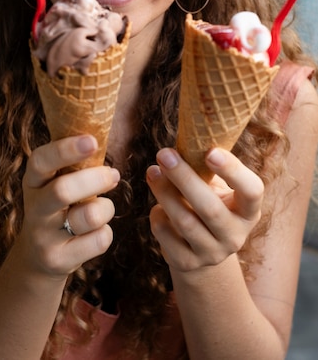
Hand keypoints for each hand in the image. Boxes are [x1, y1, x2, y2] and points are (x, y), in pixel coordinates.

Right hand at [18, 134, 119, 278]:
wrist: (39, 257)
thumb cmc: (59, 207)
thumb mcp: (57, 182)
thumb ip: (75, 164)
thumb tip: (103, 138)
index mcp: (33, 180)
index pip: (41, 161)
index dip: (65, 150)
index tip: (92, 141)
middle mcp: (34, 208)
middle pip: (63, 190)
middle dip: (96, 180)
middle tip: (112, 174)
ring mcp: (43, 236)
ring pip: (89, 216)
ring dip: (106, 208)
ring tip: (102, 207)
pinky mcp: (57, 260)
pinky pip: (98, 241)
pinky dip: (105, 233)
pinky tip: (95, 233)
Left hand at [146, 147, 263, 271]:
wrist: (201, 249)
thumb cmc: (207, 203)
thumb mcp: (214, 187)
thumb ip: (203, 169)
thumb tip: (181, 141)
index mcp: (248, 210)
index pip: (252, 191)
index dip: (234, 171)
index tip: (211, 151)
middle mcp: (235, 235)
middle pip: (210, 208)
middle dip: (184, 178)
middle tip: (164, 153)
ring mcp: (212, 253)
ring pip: (184, 222)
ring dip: (165, 192)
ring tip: (152, 171)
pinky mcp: (187, 263)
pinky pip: (166, 235)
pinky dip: (158, 215)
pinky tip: (158, 205)